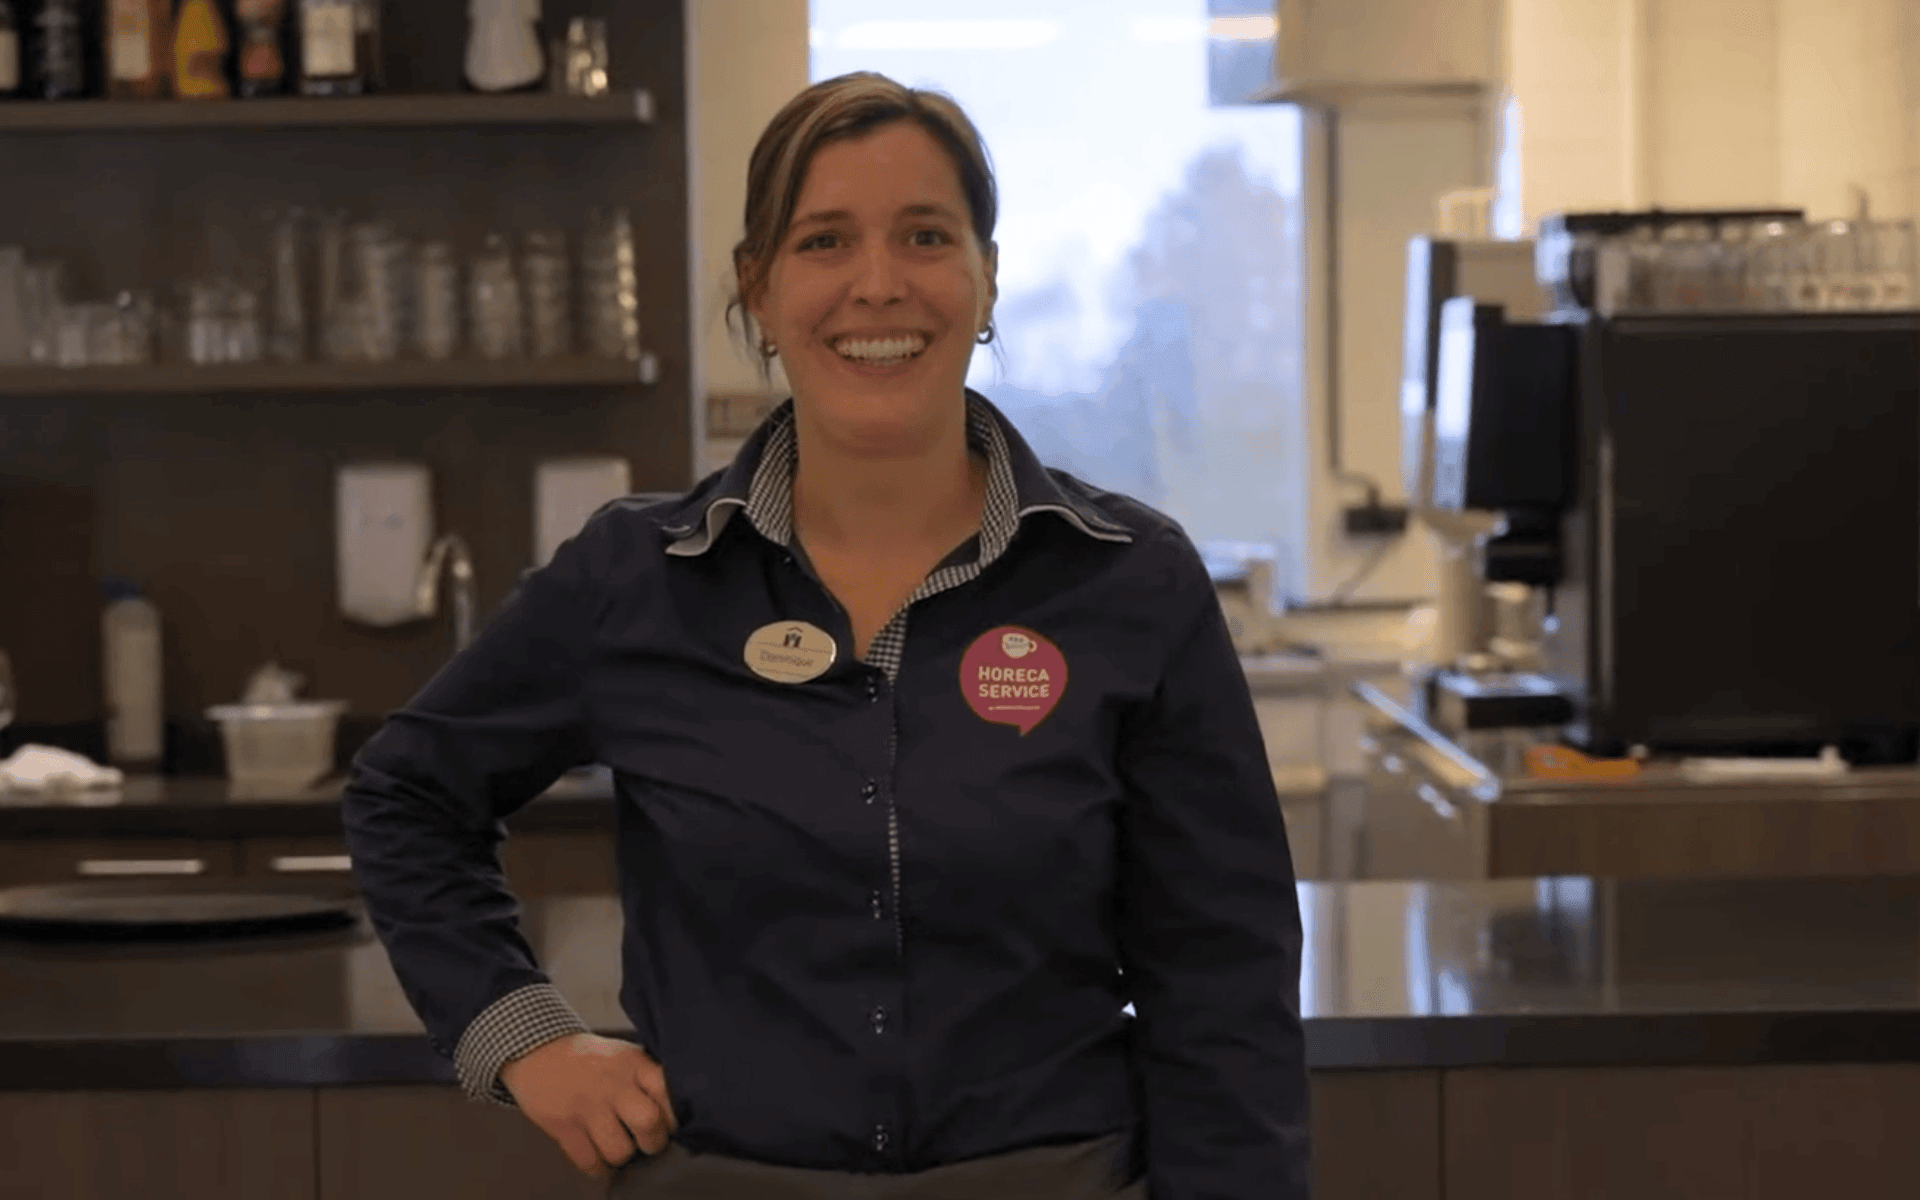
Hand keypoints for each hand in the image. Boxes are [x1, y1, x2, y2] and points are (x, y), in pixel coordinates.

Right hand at [498, 1032, 679, 1182]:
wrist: (537, 1050)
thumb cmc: (589, 1058)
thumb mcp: (623, 1055)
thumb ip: (646, 1077)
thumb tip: (674, 1111)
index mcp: (633, 1064)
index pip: (668, 1092)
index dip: (673, 1115)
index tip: (669, 1123)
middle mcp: (613, 1084)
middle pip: (649, 1123)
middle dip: (654, 1141)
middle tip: (647, 1142)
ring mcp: (587, 1106)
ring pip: (620, 1150)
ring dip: (622, 1156)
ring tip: (619, 1147)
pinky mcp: (563, 1126)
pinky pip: (589, 1162)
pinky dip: (598, 1168)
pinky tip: (598, 1158)